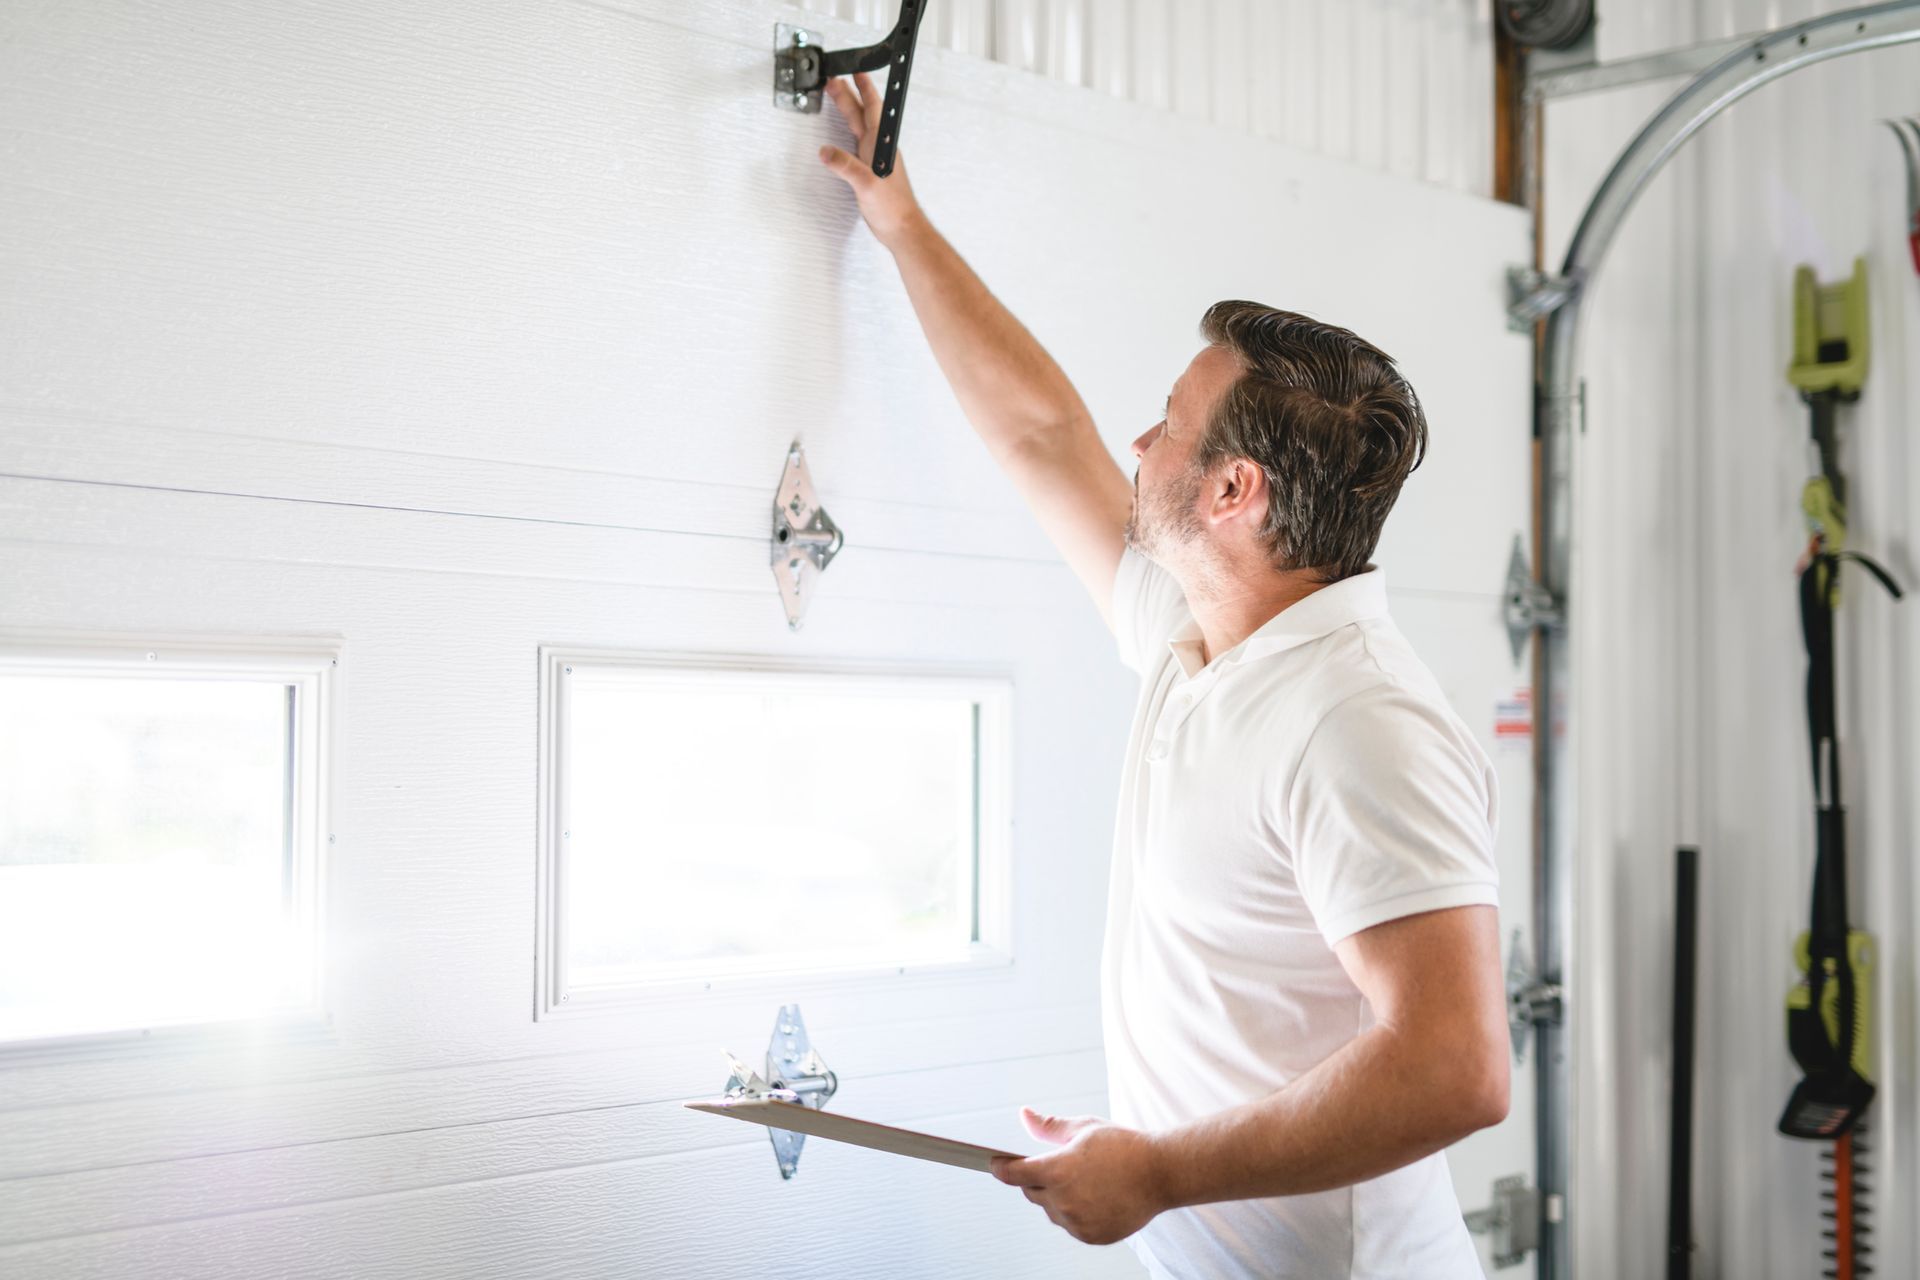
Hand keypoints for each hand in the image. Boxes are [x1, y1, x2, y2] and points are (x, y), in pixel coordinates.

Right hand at [817, 72, 924, 247]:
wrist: (902, 228)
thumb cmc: (893, 208)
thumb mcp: (866, 185)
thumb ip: (846, 167)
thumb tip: (826, 152)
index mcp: (880, 144)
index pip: (872, 108)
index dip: (864, 88)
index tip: (856, 71)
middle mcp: (879, 147)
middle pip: (861, 113)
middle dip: (848, 94)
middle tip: (834, 79)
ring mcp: (874, 158)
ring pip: (858, 126)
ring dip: (848, 110)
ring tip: (838, 96)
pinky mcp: (869, 171)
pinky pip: (856, 143)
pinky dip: (847, 133)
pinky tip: (843, 134)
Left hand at [988, 1107, 1169, 1245]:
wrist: (1160, 1174)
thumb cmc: (1124, 1147)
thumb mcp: (1083, 1128)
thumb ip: (1048, 1126)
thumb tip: (1024, 1116)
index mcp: (1058, 1171)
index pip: (1013, 1174)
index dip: (1001, 1168)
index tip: (996, 1164)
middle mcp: (1064, 1201)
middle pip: (1031, 1192)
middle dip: (1037, 1178)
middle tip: (1061, 1165)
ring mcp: (1077, 1222)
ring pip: (1051, 1210)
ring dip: (1057, 1197)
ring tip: (1085, 1180)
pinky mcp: (1090, 1236)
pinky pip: (1070, 1225)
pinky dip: (1075, 1213)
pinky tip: (1095, 1197)